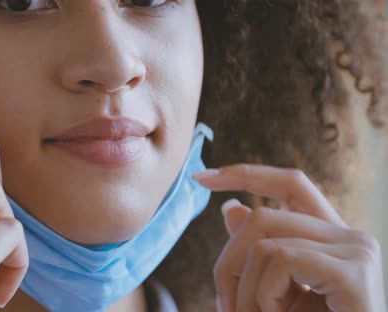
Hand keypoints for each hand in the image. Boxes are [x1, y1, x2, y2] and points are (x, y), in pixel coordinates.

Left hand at [193, 164, 386, 311]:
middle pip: (261, 217)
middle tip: (225, 307)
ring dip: (243, 290)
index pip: (290, 185)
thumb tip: (230, 208)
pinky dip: (263, 295)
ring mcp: (356, 250)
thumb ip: (256, 253)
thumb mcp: (273, 294)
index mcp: (330, 239)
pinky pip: (281, 260)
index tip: (201, 177)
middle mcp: (349, 237)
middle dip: (228, 262)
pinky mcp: (354, 270)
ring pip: (263, 240)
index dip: (246, 173)